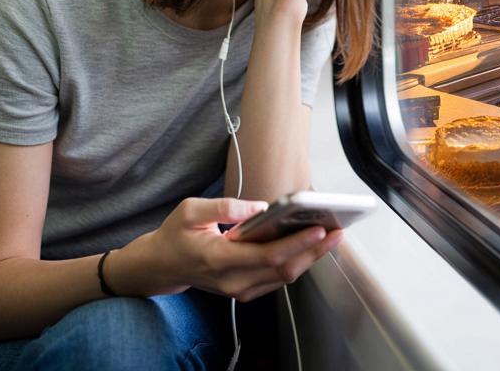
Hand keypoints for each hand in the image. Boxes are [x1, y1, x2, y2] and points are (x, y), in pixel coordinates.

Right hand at [134, 197, 342, 301]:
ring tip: (330, 238)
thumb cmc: (175, 235)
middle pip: (283, 269)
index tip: (318, 228)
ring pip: (283, 277)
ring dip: (309, 258)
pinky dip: (296, 263)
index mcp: (218, 258)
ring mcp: (239, 290)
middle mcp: (232, 280)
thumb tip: (259, 207)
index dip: (296, 243)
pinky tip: (310, 247)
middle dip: (313, 251)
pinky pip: (276, 279)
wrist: (163, 266)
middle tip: (337, 232)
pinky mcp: (244, 291)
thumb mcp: (190, 211)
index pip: (266, 255)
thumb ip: (224, 207)